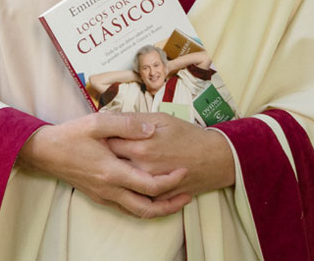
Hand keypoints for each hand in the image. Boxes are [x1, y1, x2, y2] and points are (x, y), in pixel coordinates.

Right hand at [16, 111, 192, 217]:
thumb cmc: (70, 135)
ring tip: (174, 198)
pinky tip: (149, 195)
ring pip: (137, 212)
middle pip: (147, 208)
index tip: (184, 171)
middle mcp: (109, 188)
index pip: (150, 185)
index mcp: (111, 171)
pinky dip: (142, 205)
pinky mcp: (98, 196)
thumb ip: (125, 124)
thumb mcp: (96, 122)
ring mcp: (103, 195)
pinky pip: (125, 208)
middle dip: (171, 204)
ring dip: (158, 208)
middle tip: (187, 194)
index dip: (171, 181)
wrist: (44, 152)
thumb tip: (150, 129)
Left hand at [106, 113, 234, 198]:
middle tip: (99, 149)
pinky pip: (136, 195)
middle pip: (111, 163)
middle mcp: (142, 168)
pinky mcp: (158, 196)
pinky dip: (128, 187)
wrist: (215, 158)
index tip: (98, 134)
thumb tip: (112, 117)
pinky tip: (125, 178)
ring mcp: (150, 185)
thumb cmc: (188, 135)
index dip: (101, 137)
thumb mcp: (161, 119)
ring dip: (114, 172)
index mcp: (140, 146)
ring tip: (112, 163)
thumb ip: (134, 120)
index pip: (107, 143)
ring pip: (121, 181)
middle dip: (104, 156)